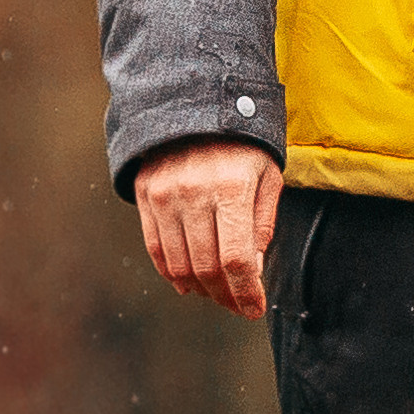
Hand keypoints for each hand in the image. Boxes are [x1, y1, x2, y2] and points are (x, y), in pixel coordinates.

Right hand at [134, 141, 281, 319]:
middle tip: (238, 305)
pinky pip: (156, 248)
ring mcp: (165, 195)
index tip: (254, 309)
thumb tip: (250, 273)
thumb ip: (261, 225)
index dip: (245, 292)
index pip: (235, 258)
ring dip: (200, 289)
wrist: (196, 103)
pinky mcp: (146, 195)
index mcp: (232, 187)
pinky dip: (172, 273)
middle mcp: (194, 192)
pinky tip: (189, 282)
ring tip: (217, 293)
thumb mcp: (267, 177)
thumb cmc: (243, 146)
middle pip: (206, 267)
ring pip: (178, 265)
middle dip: (225, 295)